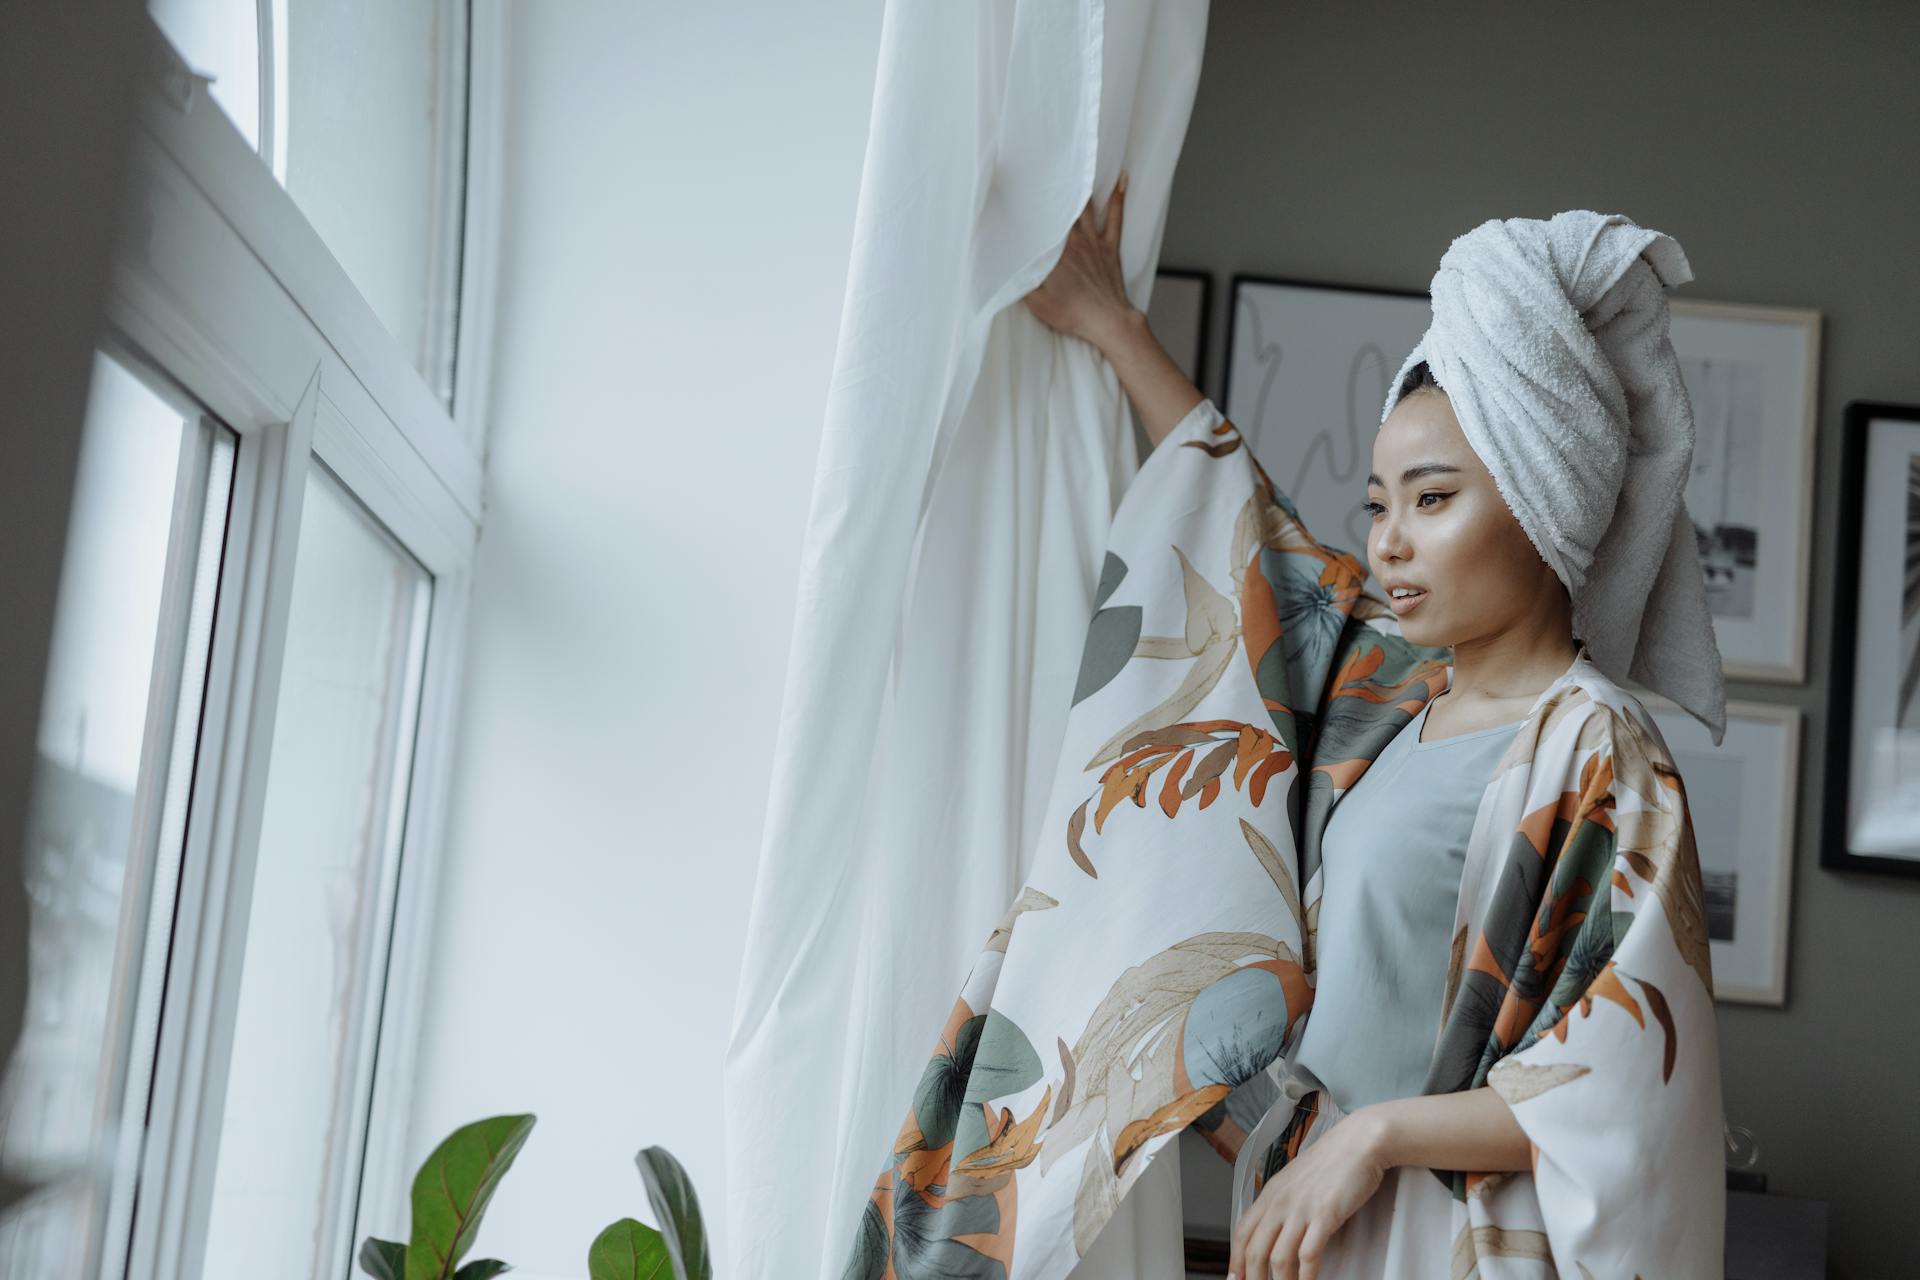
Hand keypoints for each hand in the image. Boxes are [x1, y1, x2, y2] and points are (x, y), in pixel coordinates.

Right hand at [1021, 170, 1136, 350]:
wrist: (1108, 322)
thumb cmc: (1072, 313)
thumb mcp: (1036, 303)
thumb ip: (1020, 281)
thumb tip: (1002, 265)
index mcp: (1053, 253)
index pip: (1037, 225)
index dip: (1026, 207)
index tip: (1014, 188)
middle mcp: (1072, 240)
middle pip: (1060, 209)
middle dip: (1051, 189)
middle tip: (1042, 164)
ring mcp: (1093, 241)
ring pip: (1084, 206)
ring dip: (1079, 185)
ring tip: (1074, 163)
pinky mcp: (1110, 246)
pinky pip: (1115, 217)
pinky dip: (1118, 198)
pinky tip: (1122, 179)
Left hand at [1228, 1107, 1389, 1279]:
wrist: (1359, 1142)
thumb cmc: (1334, 1160)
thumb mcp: (1298, 1179)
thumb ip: (1285, 1202)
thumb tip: (1279, 1228)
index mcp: (1271, 1192)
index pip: (1242, 1231)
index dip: (1236, 1259)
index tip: (1236, 1277)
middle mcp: (1281, 1202)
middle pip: (1255, 1250)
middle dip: (1254, 1278)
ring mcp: (1301, 1209)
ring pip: (1279, 1258)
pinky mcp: (1324, 1215)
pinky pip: (1309, 1255)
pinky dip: (1306, 1277)